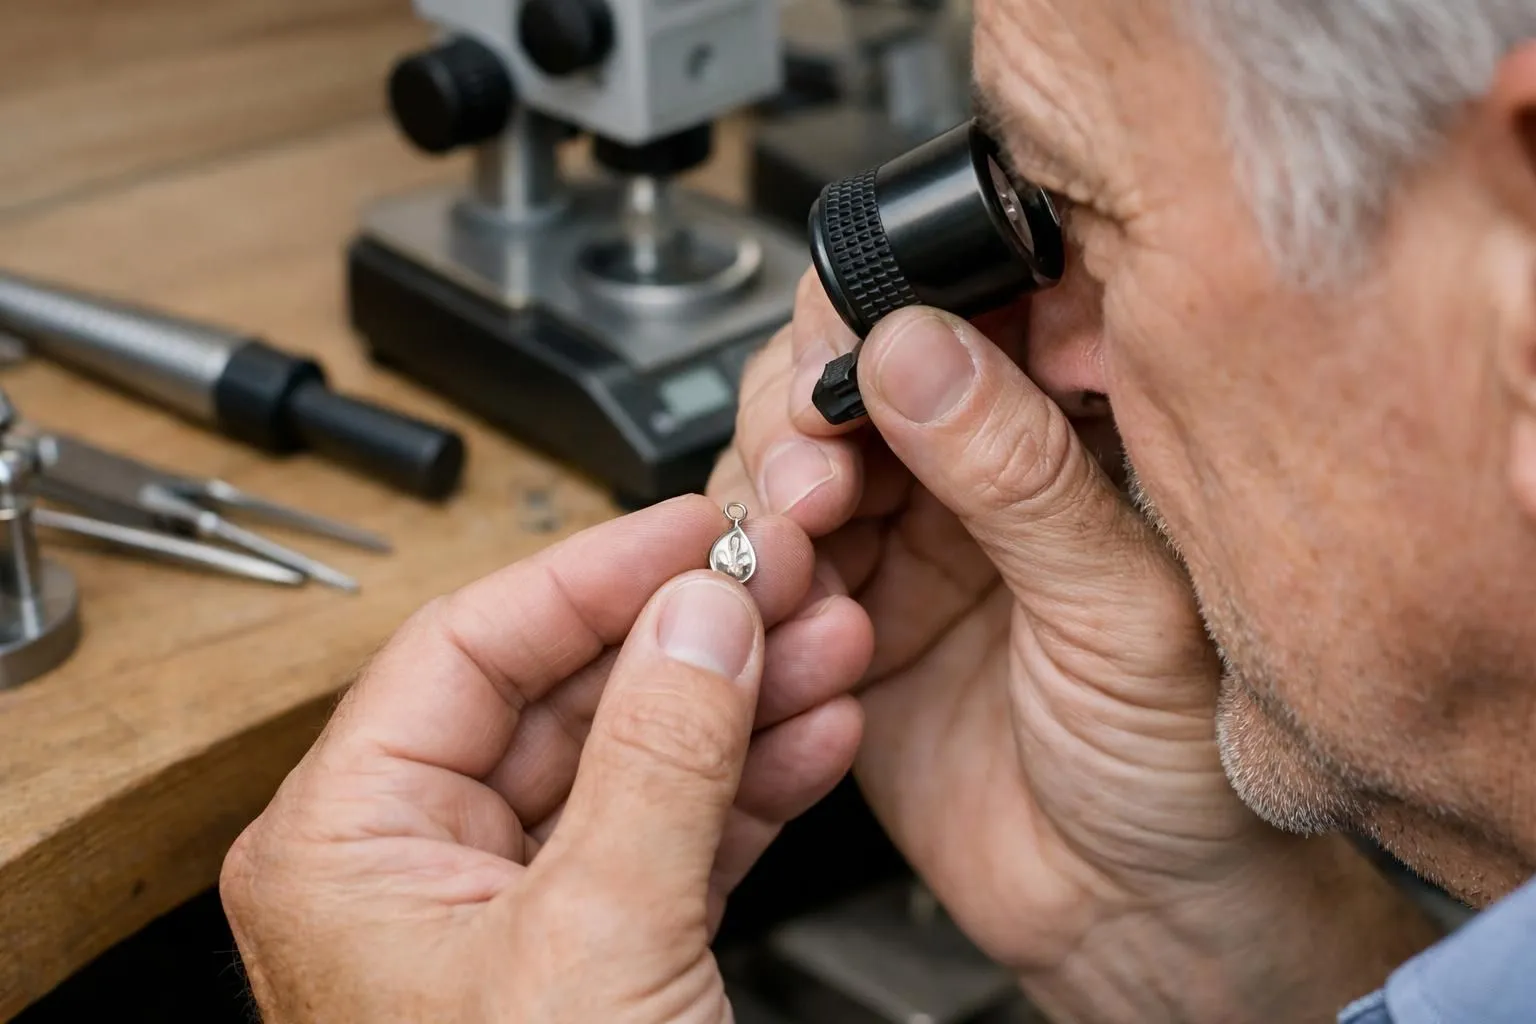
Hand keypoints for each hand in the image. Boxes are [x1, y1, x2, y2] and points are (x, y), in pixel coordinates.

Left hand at [220, 496, 872, 1022]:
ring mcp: (507, 908)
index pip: (472, 645)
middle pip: (563, 694)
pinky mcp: (590, 948)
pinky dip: (746, 785)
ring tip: (828, 644)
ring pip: (631, 759)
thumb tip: (701, 611)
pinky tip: (814, 732)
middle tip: (782, 578)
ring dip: (738, 700)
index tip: (697, 524)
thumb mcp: (599, 938)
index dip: (596, 571)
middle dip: (690, 636)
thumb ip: (657, 754)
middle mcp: (413, 863)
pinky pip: (668, 831)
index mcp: (348, 841)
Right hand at [710, 274, 1434, 1020]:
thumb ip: (1021, 475)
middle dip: (805, 405)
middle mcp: (974, 468)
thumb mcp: (1122, 612)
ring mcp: (900, 539)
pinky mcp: (840, 614)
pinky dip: (753, 577)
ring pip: (785, 457)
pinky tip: (798, 619)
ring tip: (797, 546)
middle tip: (814, 467)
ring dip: (768, 489)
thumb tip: (920, 350)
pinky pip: (760, 563)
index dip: (890, 307)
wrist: (1122, 914)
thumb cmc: (1177, 769)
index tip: (856, 349)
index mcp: (1070, 433)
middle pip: (843, 368)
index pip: (965, 313)